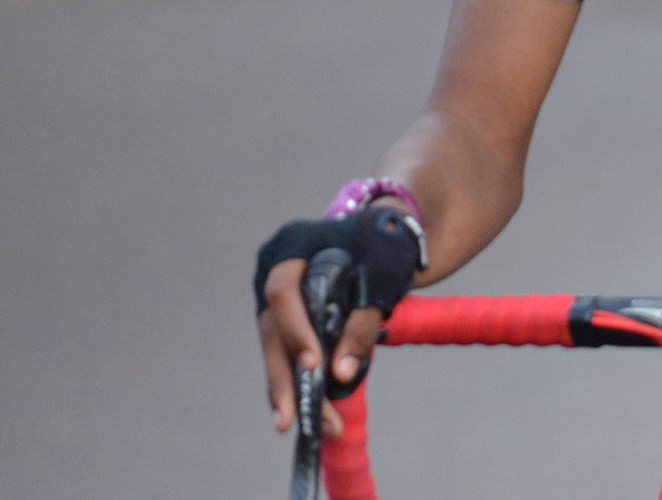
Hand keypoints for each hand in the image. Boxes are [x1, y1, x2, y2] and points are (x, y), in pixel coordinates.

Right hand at [253, 207, 423, 435]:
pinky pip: (287, 352)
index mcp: (292, 246)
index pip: (282, 291)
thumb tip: (341, 375)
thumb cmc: (387, 247)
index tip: (313, 364)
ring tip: (301, 426)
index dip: (295, 330)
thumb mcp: (381, 279)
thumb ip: (363, 323)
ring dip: (289, 389)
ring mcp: (276, 297)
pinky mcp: (287, 318)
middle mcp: (274, 271)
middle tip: (290, 419)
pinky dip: (298, 381)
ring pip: (275, 348)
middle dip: (283, 377)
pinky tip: (303, 415)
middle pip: (271, 329)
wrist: (390, 235)